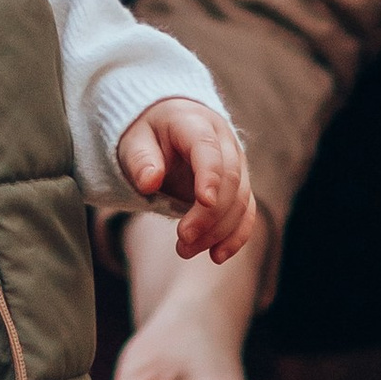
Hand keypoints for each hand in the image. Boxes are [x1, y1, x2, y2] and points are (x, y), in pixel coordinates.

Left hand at [115, 99, 255, 263]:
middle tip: (182, 239)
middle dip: (209, 214)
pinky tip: (217, 256)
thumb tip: (149, 182)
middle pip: (230, 179)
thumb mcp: (134, 142)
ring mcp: (237, 164)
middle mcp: (225, 142)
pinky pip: (246, 213)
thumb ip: (141, 160)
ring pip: (240, 200)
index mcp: (196, 123)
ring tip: (185, 250)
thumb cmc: (149, 136)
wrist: (169, 129)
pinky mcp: (240, 188)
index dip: (209, 174)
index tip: (203, 201)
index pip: (208, 148)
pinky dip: (236, 236)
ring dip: (218, 231)